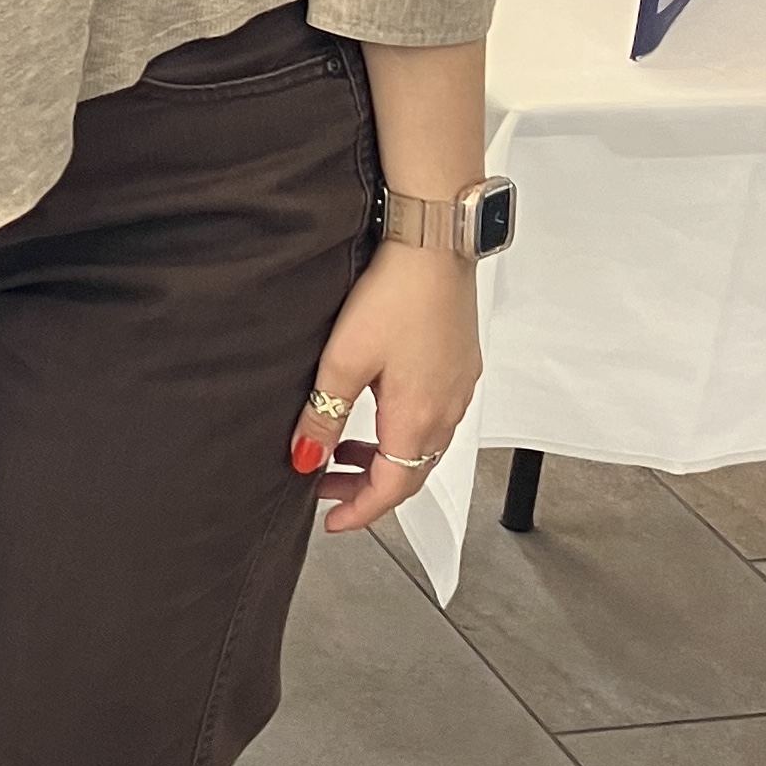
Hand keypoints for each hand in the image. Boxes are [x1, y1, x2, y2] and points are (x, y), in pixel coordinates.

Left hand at [291, 244, 481, 537]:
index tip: (334, 522)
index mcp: (419, 416)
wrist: (435, 243)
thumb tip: (305, 458)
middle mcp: (447, 408)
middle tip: (328, 488)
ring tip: (345, 450)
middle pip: (410, 470)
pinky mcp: (459, 363)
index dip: (362, 511)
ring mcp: (458, 386)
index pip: (393, 488)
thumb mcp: (342, 360)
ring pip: (422, 444)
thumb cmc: (396, 293)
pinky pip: (433, 415)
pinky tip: (378, 409)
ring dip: (385, 457)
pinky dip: (403, 428)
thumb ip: (323, 413)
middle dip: (369, 487)